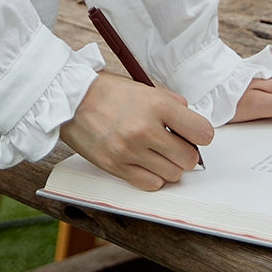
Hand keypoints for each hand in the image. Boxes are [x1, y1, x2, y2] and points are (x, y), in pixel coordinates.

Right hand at [60, 72, 213, 191]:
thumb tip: (191, 125)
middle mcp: (145, 129)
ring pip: (173, 175)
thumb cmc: (106, 91)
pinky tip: (144, 162)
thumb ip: (171, 105)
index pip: (203, 133)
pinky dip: (153, 177)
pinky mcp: (115, 166)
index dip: (200, 135)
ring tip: (156, 153)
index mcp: (157, 105)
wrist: (69, 98)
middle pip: (189, 159)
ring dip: (169, 166)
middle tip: (173, 144)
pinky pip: (151, 184)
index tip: (193, 134)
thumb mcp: (144, 87)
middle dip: (185, 153)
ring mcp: (129, 150)